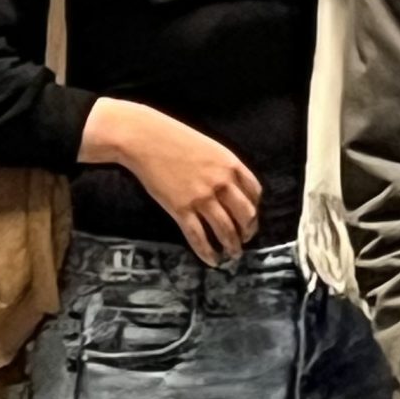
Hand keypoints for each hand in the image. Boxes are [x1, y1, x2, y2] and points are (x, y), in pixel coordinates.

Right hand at [81, 99, 261, 264]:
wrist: (144, 138)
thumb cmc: (174, 137)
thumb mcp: (209, 147)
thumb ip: (223, 167)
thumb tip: (231, 188)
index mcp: (230, 164)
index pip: (255, 193)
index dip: (255, 209)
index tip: (250, 219)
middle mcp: (221, 183)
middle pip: (245, 215)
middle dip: (248, 232)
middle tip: (244, 240)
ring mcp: (201, 197)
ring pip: (225, 230)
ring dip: (232, 246)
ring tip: (232, 255)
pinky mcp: (181, 209)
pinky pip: (199, 237)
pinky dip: (207, 252)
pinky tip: (211, 260)